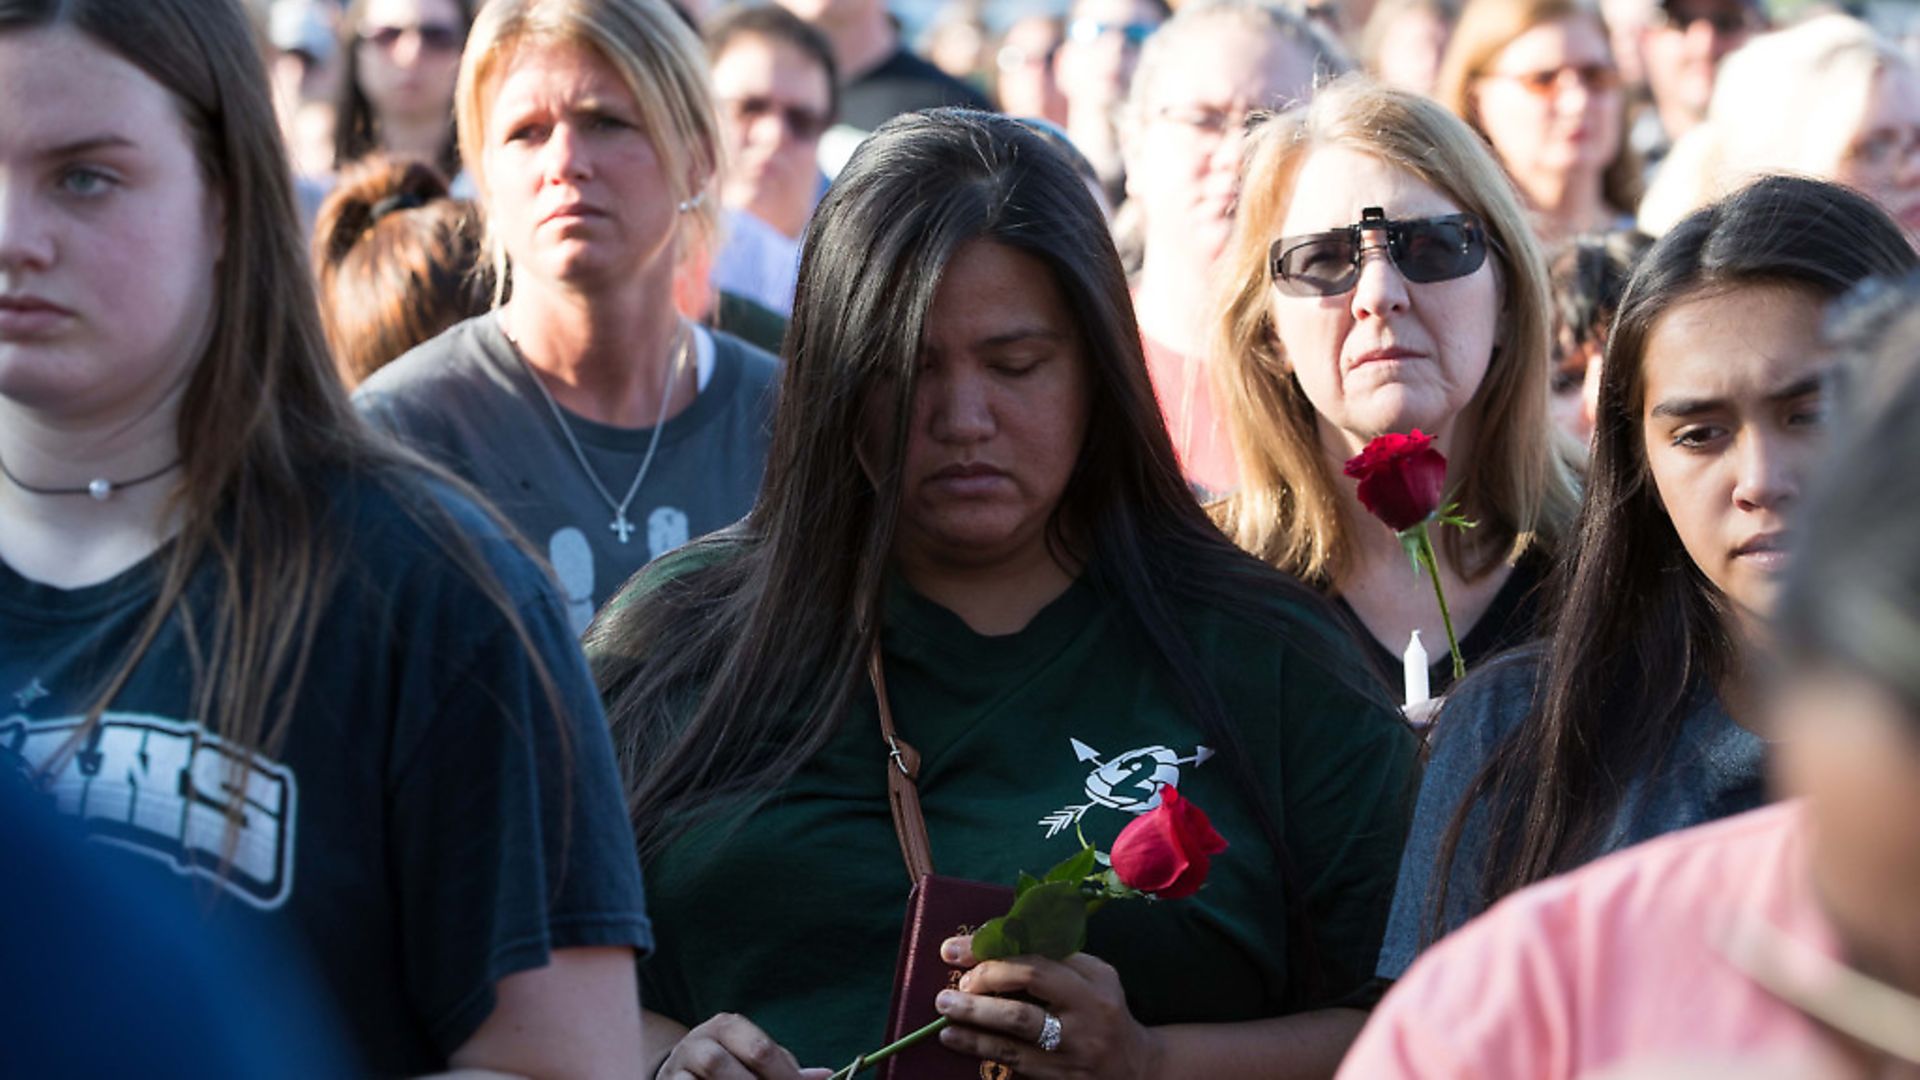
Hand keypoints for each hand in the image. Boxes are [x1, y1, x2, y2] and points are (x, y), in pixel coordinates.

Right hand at [654, 1013, 832, 1079]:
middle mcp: (698, 1040)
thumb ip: (784, 1067)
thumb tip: (824, 1076)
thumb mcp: (754, 1057)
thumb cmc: (732, 1064)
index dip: (784, 1076)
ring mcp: (677, 1064)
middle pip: (720, 1065)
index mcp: (727, 1026)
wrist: (682, 1068)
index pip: (759, 1050)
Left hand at [932, 934, 1164, 1079]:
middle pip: (1027, 992)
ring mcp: (1075, 1051)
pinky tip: (956, 1039)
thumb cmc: (1103, 1013)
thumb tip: (991, 943)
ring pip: (1017, 1033)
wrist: (1138, 1069)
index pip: (1036, 958)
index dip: (991, 953)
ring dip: (974, 1023)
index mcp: (1094, 980)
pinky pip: (1016, 1063)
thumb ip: (1054, 959)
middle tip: (949, 990)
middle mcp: (1087, 1014)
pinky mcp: (1063, 1079)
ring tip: (944, 1015)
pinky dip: (982, 1049)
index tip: (956, 950)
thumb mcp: (1093, 978)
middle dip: (982, 985)